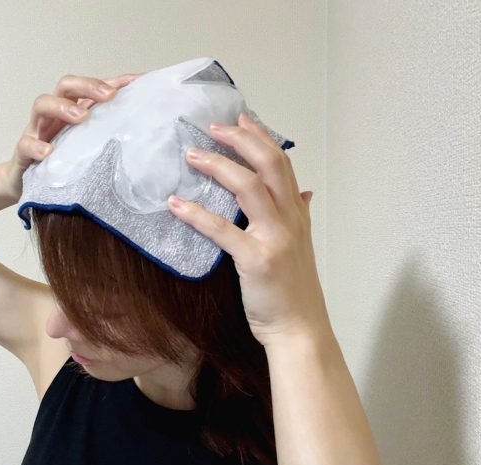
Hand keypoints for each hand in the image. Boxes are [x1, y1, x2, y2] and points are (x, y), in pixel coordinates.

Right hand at [2, 71, 145, 197]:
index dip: (114, 81)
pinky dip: (36, 146)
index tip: (138, 82)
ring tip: (80, 117)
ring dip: (62, 107)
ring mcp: (37, 131)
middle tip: (108, 95)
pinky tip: (49, 152)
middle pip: (66, 86)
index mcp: (73, 111)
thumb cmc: (64, 165)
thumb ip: (110, 139)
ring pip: (42, 105)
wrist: (27, 187)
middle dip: (87, 86)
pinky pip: (25, 144)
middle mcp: (55, 115)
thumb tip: (149, 139)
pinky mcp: (24, 153)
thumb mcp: (90, 150)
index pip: (93, 88)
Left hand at [167, 113, 330, 342]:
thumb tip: (305, 193)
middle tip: (212, 127)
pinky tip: (176, 204)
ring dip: (218, 165)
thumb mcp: (301, 246)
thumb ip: (300, 215)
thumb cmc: (293, 290)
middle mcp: (290, 219)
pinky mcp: (255, 260)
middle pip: (269, 164)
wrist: (299, 329)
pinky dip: (197, 214)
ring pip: (248, 187)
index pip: (281, 163)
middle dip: (240, 140)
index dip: (260, 137)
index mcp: (297, 214)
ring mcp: (275, 238)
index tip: (240, 118)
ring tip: (192, 154)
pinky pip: (223, 230)